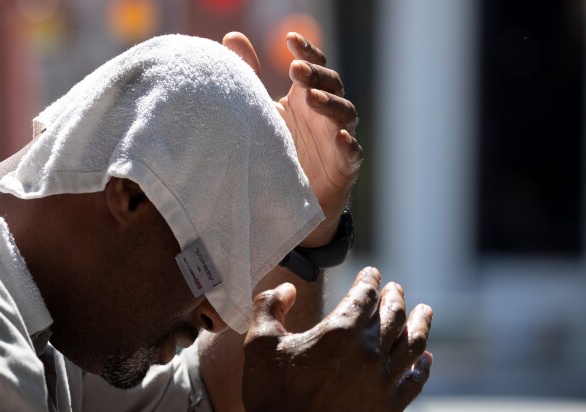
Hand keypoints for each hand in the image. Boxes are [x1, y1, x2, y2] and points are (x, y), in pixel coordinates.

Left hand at [223, 32, 362, 246]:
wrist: (286, 201)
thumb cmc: (275, 149)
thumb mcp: (259, 112)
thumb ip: (247, 76)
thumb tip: (232, 36)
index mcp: (307, 96)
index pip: (314, 66)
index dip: (307, 52)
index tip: (290, 40)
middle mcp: (326, 113)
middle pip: (332, 85)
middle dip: (315, 74)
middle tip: (294, 69)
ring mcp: (338, 138)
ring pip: (345, 114)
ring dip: (330, 103)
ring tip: (310, 97)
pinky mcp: (345, 167)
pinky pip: (353, 153)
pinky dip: (348, 144)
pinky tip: (339, 138)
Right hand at [241, 267, 432, 411]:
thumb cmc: (269, 395)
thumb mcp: (259, 342)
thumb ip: (269, 305)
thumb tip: (287, 289)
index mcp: (340, 331)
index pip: (365, 294)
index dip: (370, 279)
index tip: (372, 272)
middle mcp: (369, 352)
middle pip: (393, 314)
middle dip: (395, 297)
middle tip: (396, 289)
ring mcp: (384, 382)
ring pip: (412, 344)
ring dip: (421, 323)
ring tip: (426, 311)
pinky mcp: (389, 409)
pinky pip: (415, 380)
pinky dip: (422, 366)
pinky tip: (425, 359)